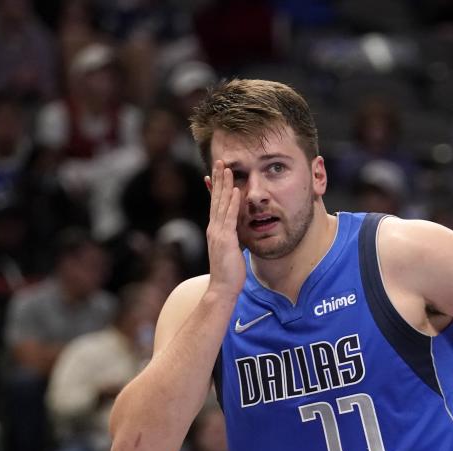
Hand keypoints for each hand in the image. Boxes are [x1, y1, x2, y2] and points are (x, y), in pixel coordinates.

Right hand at [205, 160, 244, 297]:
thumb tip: (238, 234)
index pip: (216, 204)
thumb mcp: (231, 251)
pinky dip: (233, 203)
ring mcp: (218, 233)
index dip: (217, 187)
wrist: (222, 288)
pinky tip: (236, 190)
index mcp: (216, 230)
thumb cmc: (228, 272)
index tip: (218, 172)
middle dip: (218, 179)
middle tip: (219, 161)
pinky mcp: (226, 240)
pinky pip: (230, 218)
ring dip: (225, 185)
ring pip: (221, 204)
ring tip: (227, 168)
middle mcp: (214, 228)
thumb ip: (233, 239)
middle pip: (216, 199)